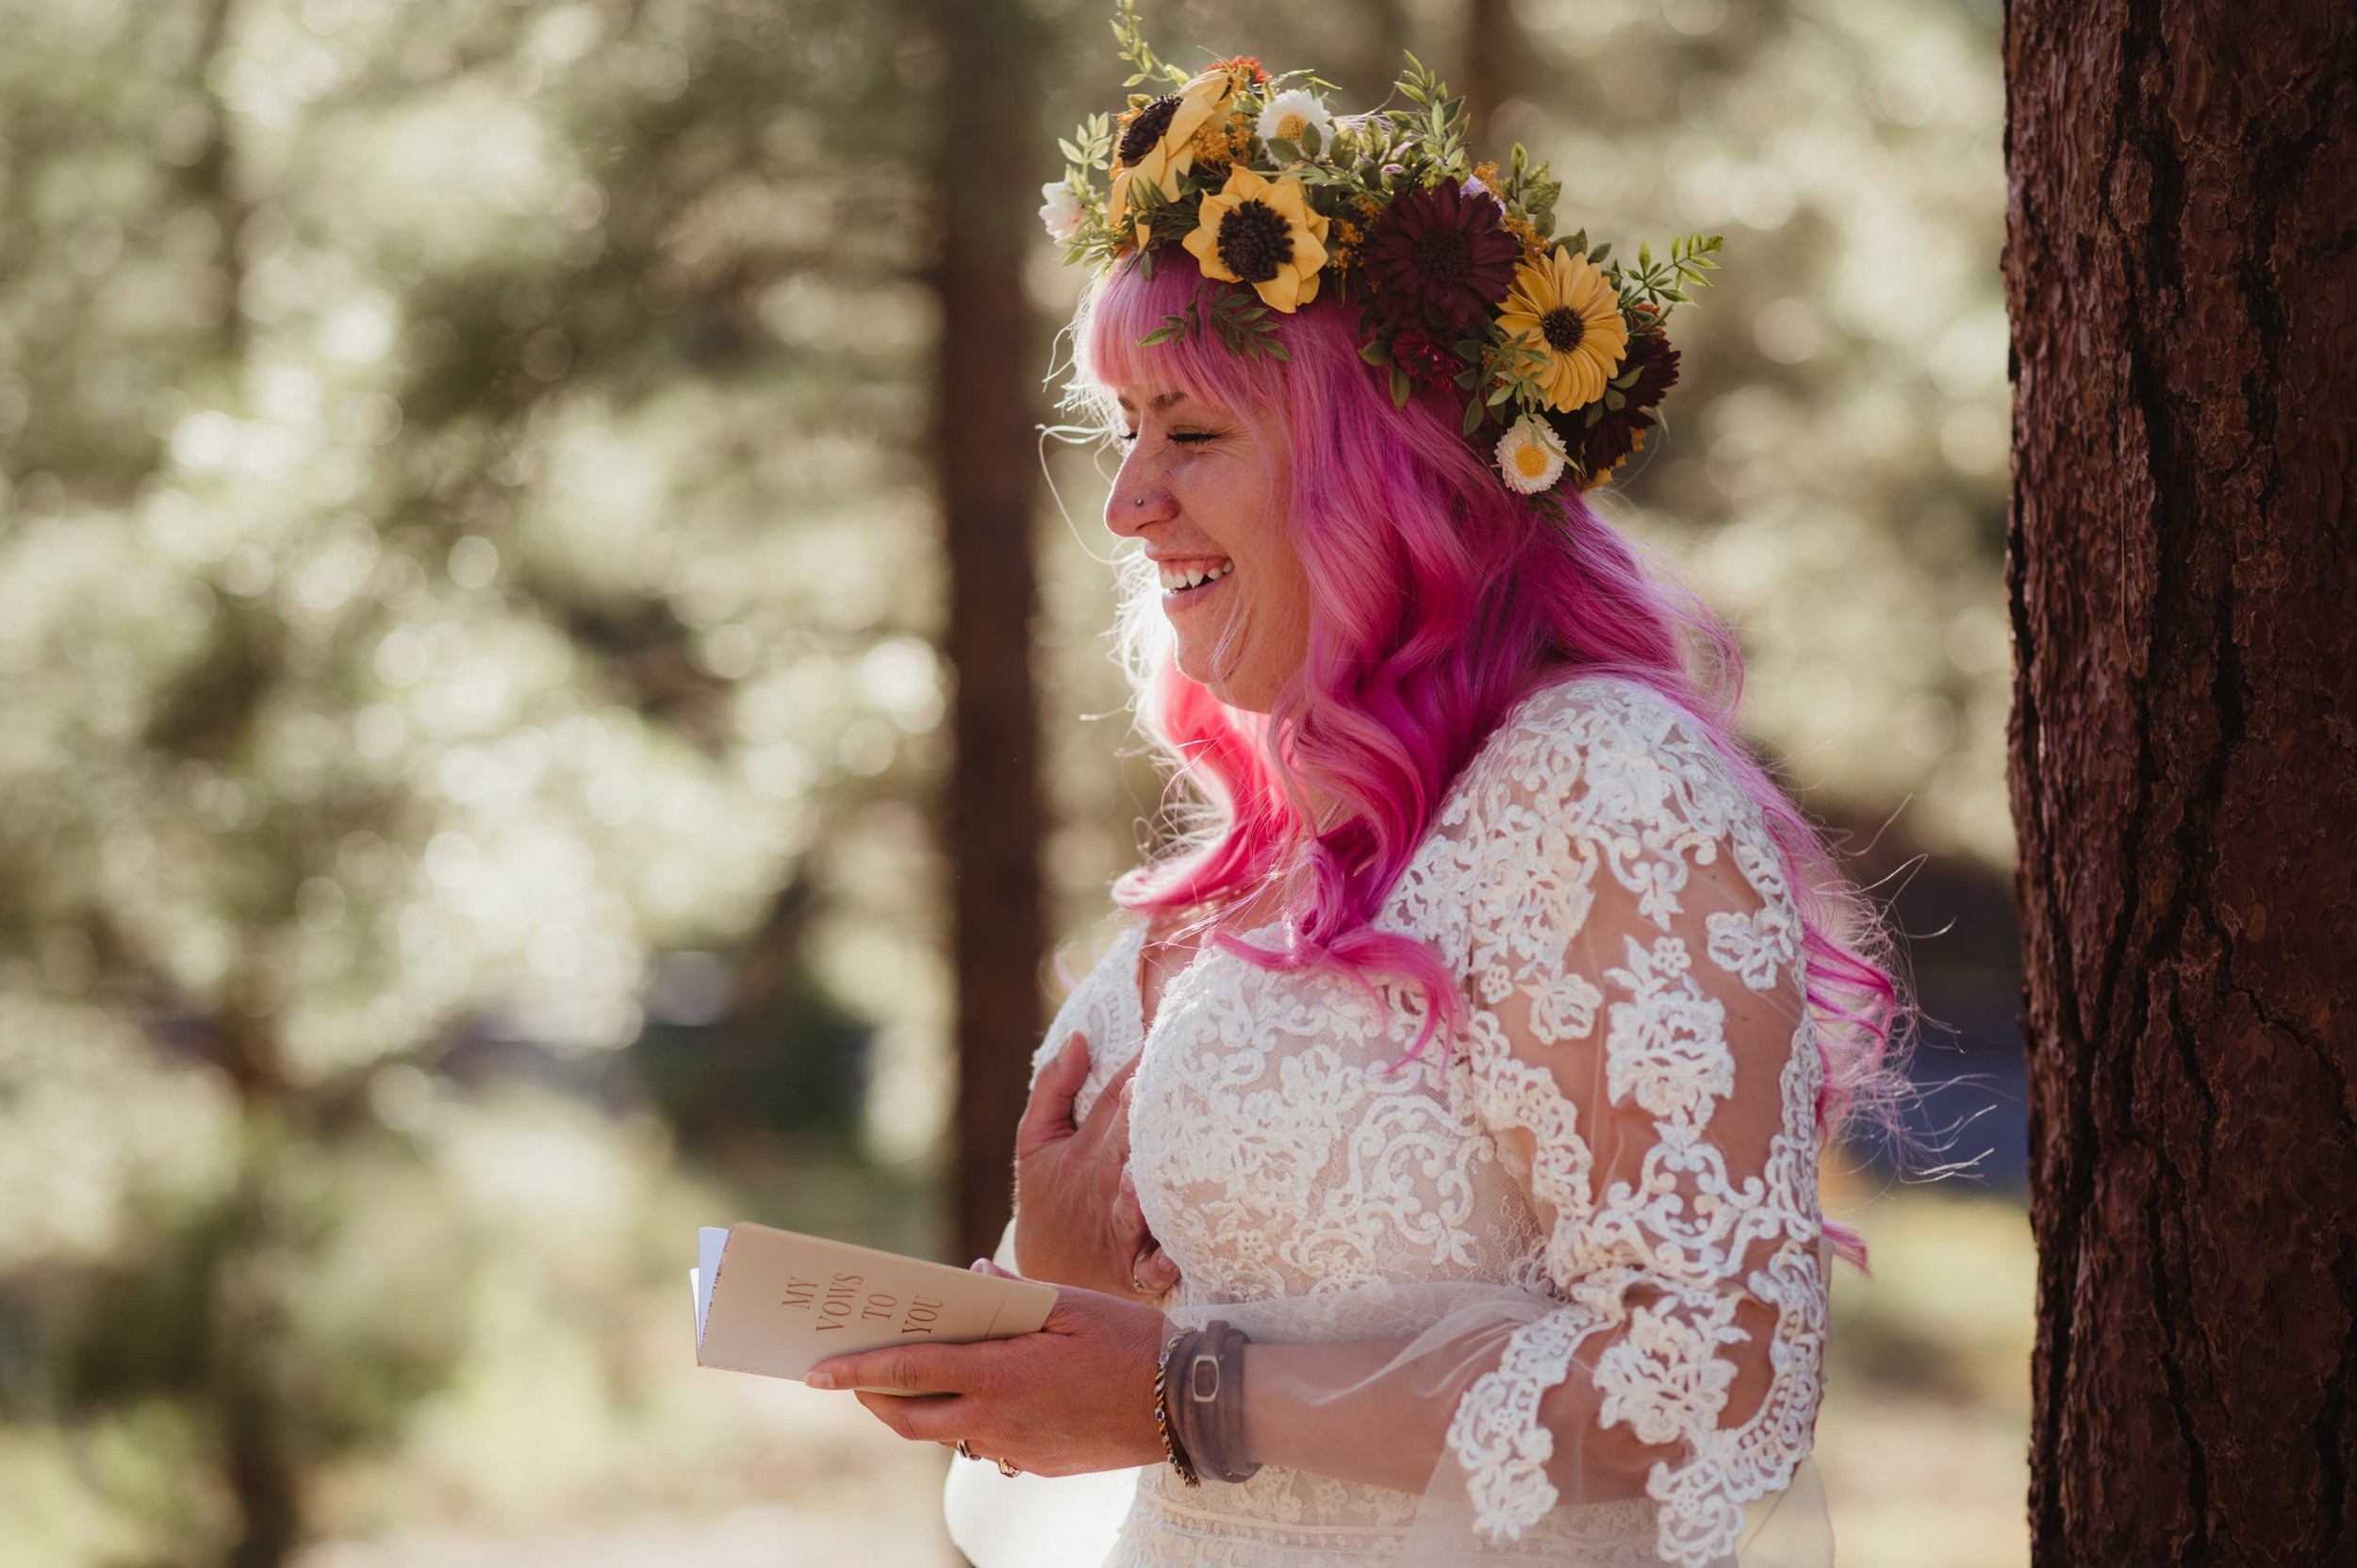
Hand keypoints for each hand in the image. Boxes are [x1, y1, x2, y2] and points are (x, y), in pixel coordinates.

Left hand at [806, 1261, 1170, 1477]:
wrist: (1186, 1405)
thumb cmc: (1132, 1343)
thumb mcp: (1073, 1304)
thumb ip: (1013, 1296)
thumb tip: (970, 1281)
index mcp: (1000, 1373)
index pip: (909, 1372)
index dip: (857, 1371)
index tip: (816, 1370)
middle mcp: (997, 1419)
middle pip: (910, 1419)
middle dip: (872, 1399)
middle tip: (850, 1377)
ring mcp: (1016, 1449)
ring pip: (944, 1435)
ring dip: (916, 1411)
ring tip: (906, 1381)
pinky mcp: (1038, 1465)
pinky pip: (984, 1445)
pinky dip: (964, 1421)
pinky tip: (975, 1396)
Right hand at [1012, 1032, 1180, 1299]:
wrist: (1047, 1283)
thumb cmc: (1052, 1202)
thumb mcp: (1036, 1144)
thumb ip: (1054, 1087)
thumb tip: (1080, 1035)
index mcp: (1085, 1146)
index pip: (1117, 1092)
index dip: (1141, 1059)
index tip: (1170, 1024)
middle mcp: (1103, 1181)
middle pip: (1127, 1139)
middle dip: (1140, 1110)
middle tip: (1160, 1077)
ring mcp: (1118, 1226)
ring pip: (1134, 1203)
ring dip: (1139, 1187)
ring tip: (1146, 1165)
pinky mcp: (1134, 1269)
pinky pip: (1150, 1268)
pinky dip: (1161, 1263)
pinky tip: (1174, 1254)